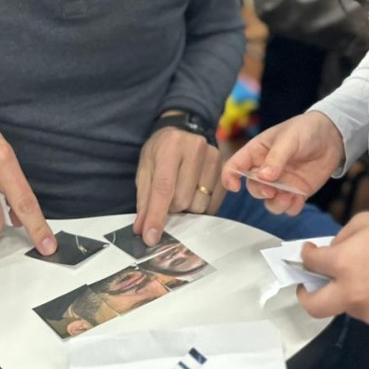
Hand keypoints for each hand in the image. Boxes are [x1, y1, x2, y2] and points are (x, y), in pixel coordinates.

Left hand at [133, 128, 223, 245]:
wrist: (182, 131)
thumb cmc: (160, 151)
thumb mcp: (145, 169)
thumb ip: (144, 199)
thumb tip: (143, 229)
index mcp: (170, 146)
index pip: (164, 187)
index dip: (157, 215)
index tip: (151, 237)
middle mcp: (195, 148)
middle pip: (182, 200)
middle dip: (172, 209)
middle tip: (167, 199)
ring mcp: (213, 157)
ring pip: (199, 205)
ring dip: (187, 209)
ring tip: (181, 192)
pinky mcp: (224, 168)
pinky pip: (214, 203)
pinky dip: (201, 207)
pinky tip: (194, 193)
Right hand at [221, 112, 344, 215]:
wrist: (332, 135)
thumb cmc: (305, 129)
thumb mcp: (289, 139)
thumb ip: (276, 157)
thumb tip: (263, 176)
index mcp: (257, 152)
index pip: (235, 165)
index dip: (230, 177)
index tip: (234, 187)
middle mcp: (266, 169)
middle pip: (253, 187)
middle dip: (259, 191)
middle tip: (271, 189)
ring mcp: (282, 182)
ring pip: (269, 202)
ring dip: (275, 204)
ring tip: (288, 198)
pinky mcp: (297, 192)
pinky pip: (288, 208)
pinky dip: (291, 208)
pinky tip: (298, 200)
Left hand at [297, 212, 368, 327]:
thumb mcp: (366, 221)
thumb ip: (342, 238)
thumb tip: (332, 251)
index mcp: (342, 264)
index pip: (310, 263)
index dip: (306, 255)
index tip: (309, 252)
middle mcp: (350, 293)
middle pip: (314, 307)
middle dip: (306, 296)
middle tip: (309, 285)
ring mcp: (368, 312)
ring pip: (344, 307)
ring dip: (344, 293)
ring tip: (364, 276)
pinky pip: (367, 312)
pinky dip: (366, 299)